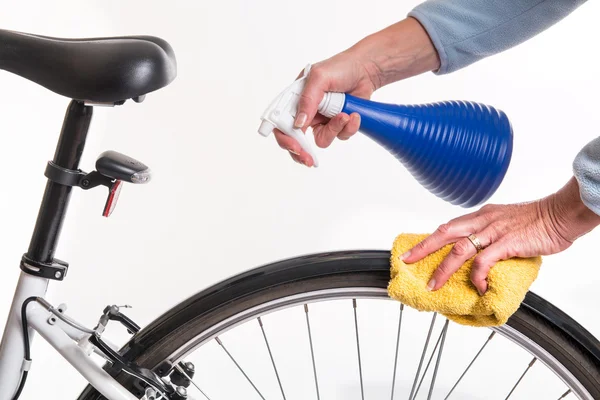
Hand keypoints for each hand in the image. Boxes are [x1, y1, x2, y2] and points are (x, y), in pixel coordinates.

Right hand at [276, 17, 439, 166]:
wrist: (366, 69)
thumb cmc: (340, 68)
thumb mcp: (319, 78)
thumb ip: (308, 100)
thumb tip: (299, 124)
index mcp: (295, 100)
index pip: (281, 123)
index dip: (285, 138)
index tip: (295, 147)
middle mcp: (306, 112)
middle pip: (297, 140)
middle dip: (303, 152)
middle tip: (310, 160)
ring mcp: (322, 120)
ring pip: (322, 140)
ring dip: (334, 130)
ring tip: (345, 115)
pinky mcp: (338, 124)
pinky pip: (340, 136)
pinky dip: (348, 127)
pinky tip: (354, 114)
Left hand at [402, 177, 599, 294]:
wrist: (561, 213)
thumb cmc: (538, 221)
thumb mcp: (506, 223)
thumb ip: (491, 236)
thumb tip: (483, 254)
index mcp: (481, 215)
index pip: (448, 227)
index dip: (429, 239)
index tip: (414, 250)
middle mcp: (482, 221)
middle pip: (444, 233)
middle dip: (423, 248)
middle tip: (406, 261)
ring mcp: (493, 231)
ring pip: (458, 250)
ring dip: (443, 269)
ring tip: (433, 285)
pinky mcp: (506, 243)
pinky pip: (483, 262)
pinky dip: (476, 276)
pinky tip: (477, 287)